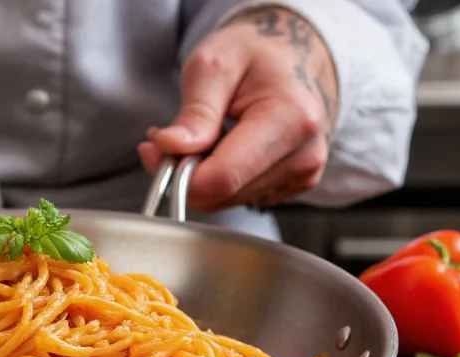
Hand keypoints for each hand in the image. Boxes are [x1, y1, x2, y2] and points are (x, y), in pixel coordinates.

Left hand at [138, 7, 337, 211]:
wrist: (294, 54)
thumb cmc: (255, 52)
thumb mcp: (213, 65)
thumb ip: (194, 112)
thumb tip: (171, 148)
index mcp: (291, 120)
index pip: (223, 178)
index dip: (179, 174)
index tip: (155, 150)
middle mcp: (304, 153)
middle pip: (223, 193)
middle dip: (186, 173)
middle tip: (173, 137)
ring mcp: (304, 172)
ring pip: (228, 200)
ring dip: (203, 176)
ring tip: (203, 135)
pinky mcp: (297, 183)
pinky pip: (242, 196)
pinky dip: (222, 178)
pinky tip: (224, 148)